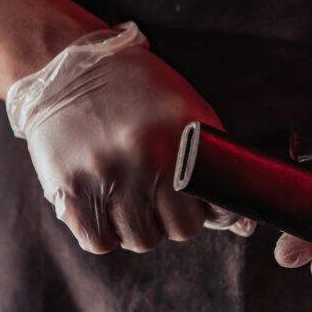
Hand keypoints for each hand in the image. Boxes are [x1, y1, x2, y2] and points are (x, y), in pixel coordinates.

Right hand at [11, 26, 253, 252]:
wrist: (67, 70)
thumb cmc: (137, 92)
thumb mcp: (186, 112)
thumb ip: (216, 164)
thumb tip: (244, 227)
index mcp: (181, 137)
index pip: (216, 207)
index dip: (214, 212)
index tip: (204, 206)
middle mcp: (147, 157)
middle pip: (180, 229)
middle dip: (176, 218)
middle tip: (162, 197)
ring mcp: (107, 175)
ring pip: (141, 240)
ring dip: (141, 226)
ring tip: (132, 198)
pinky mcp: (70, 189)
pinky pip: (98, 241)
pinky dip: (105, 232)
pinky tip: (105, 206)